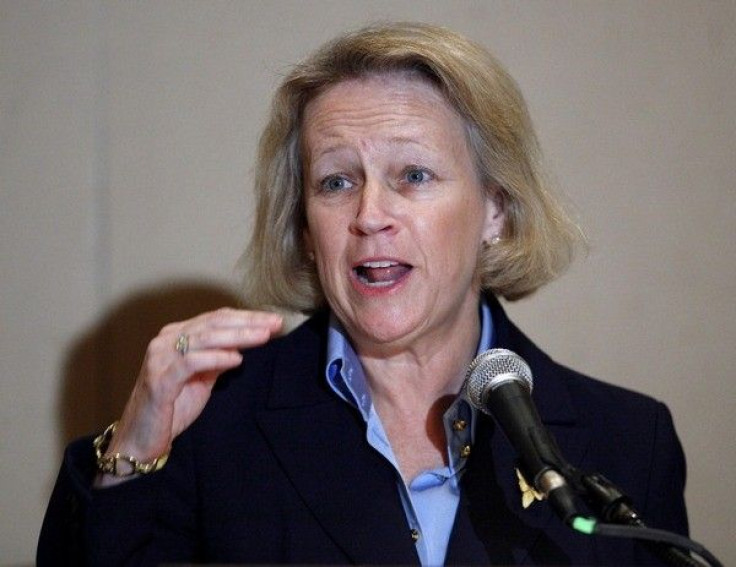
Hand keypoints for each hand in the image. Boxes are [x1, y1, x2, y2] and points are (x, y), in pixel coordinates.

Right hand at [95, 308, 282, 485]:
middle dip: (248, 323)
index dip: (247, 317)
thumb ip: (220, 357)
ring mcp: (160, 358)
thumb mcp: (203, 377)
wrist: (142, 439)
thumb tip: (248, 341)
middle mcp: (166, 341)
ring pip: (204, 338)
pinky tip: (236, 359)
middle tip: (275, 324)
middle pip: (214, 324)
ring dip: (237, 336)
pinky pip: (190, 362)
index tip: (274, 321)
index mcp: (177, 335)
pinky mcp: (159, 380)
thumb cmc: (173, 406)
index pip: (217, 318)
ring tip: (263, 337)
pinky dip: (215, 358)